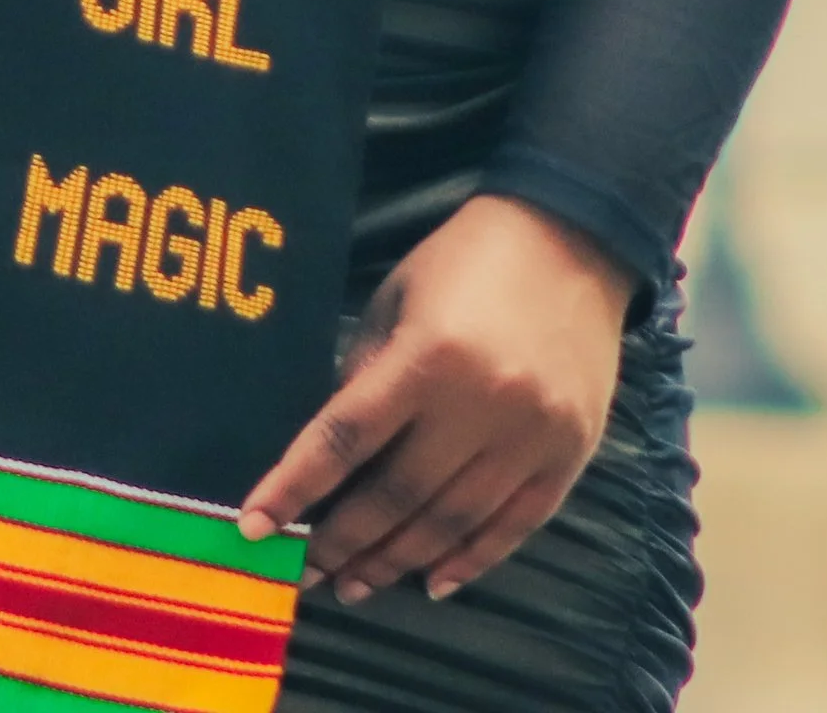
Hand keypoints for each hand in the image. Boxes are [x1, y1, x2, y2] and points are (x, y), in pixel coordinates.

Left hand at [237, 194, 633, 605]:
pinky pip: (515, 527)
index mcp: (428, 356)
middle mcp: (480, 405)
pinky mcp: (571, 454)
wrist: (571, 241)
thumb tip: (334, 452)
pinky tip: (433, 581)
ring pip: (452, 523)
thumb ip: (366, 372)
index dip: (295, 487)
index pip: (345, 438)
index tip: (255, 528)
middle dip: (344, 542)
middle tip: (305, 574)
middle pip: (398, 495)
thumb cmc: (466, 261)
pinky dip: (471, 561)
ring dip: (398, 560)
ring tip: (356, 584)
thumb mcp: (397, 298)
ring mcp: (531, 437)